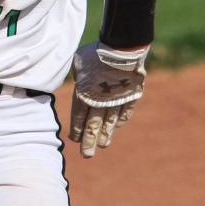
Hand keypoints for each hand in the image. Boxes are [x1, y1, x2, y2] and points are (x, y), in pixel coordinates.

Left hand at [69, 42, 149, 158]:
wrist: (121, 50)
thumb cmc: (96, 53)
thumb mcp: (78, 63)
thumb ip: (78, 77)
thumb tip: (79, 82)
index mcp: (83, 94)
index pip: (78, 117)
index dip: (76, 130)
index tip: (74, 139)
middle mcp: (99, 102)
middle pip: (93, 126)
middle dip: (89, 141)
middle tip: (87, 155)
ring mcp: (116, 101)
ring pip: (109, 123)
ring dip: (105, 135)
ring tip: (102, 146)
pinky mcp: (130, 97)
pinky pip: (124, 112)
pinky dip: (120, 120)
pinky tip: (116, 127)